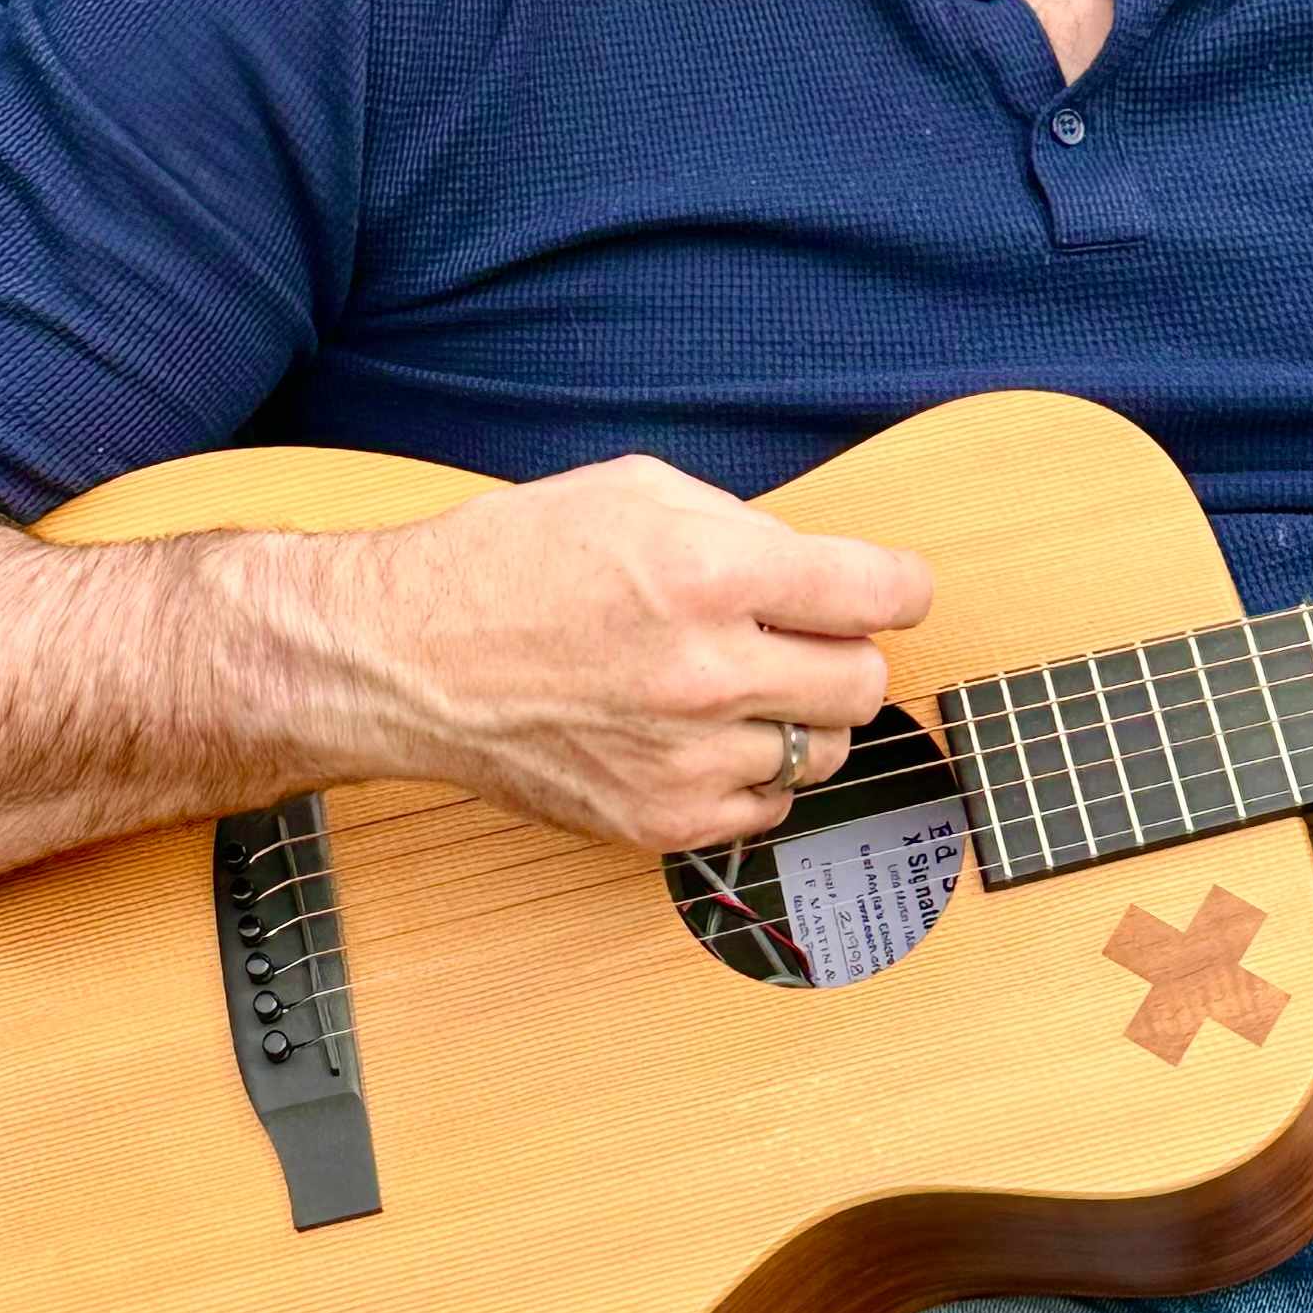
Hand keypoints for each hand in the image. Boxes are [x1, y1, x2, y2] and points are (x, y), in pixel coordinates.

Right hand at [314, 453, 932, 856]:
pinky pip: (769, 808)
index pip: (876, 592)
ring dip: (800, 715)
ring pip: (826, 753)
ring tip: (738, 684)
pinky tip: (702, 733)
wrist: (410, 658)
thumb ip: (738, 524)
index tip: (897, 590)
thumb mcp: (630, 490)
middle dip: (844, 650)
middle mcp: (709, 671)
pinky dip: (753, 771)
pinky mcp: (662, 822)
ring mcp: (688, 757)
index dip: (901, 586)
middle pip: (865, 682)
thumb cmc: (508, 562)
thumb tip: (816, 568)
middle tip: (799, 635)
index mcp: (707, 571)